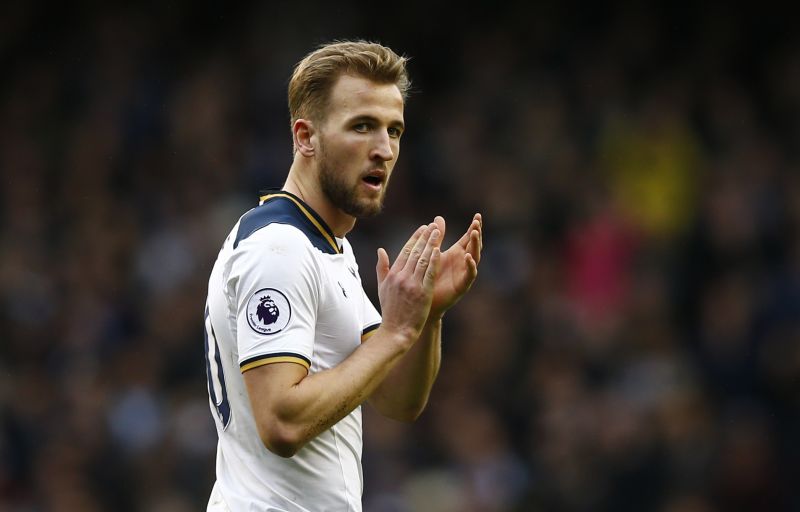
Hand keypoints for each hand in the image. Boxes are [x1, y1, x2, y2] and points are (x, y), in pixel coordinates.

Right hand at [375, 224, 441, 344]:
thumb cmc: (390, 310)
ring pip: (423, 259)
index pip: (405, 251)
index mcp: (393, 275)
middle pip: (415, 252)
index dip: (415, 238)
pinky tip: (439, 250)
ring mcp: (412, 285)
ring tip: (438, 232)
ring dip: (431, 244)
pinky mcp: (423, 293)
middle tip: (434, 225)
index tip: (423, 228)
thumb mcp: (382, 287)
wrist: (396, 331)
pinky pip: (429, 273)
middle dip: (425, 236)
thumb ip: (382, 268)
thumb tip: (381, 250)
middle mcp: (402, 277)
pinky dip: (434, 260)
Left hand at [428, 214, 482, 318]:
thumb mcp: (431, 253)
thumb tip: (437, 218)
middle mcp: (463, 262)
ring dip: (475, 245)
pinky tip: (468, 257)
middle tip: (477, 222)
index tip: (478, 215)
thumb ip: (436, 236)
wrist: (423, 301)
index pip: (468, 237)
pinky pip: (470, 274)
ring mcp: (464, 273)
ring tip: (474, 234)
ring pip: (474, 257)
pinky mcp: (462, 286)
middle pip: (474, 245)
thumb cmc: (427, 277)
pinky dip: (470, 265)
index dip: (474, 227)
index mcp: (456, 253)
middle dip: (476, 233)